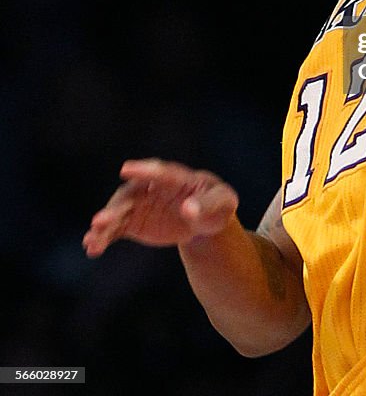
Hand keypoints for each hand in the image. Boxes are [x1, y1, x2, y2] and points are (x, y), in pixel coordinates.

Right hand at [83, 158, 238, 257]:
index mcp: (176, 178)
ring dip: (104, 226)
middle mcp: (151, 188)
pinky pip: (115, 230)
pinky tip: (92, 249)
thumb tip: (188, 209)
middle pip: (130, 195)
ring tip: (91, 241)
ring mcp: (140, 204)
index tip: (125, 169)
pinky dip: (103, 238)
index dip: (143, 170)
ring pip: (118, 213)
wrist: (203, 220)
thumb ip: (206, 206)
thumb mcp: (222, 204)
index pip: (159, 173)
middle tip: (99, 220)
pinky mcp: (133, 222)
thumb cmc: (216, 206)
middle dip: (115, 207)